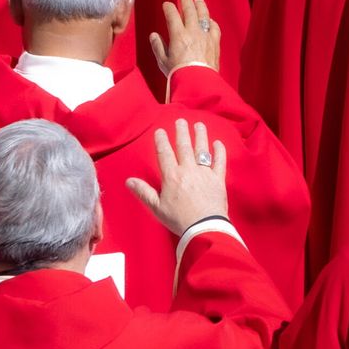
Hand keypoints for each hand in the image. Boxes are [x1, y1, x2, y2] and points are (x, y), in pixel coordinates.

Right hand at [125, 119, 228, 235]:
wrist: (204, 227)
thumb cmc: (178, 219)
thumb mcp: (156, 207)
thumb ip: (144, 192)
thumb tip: (129, 181)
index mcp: (172, 177)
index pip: (165, 154)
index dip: (161, 141)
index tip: (160, 131)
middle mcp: (188, 170)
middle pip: (184, 147)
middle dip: (181, 132)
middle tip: (180, 121)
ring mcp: (205, 173)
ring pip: (202, 150)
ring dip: (200, 136)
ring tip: (199, 125)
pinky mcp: (218, 179)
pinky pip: (220, 161)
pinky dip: (219, 151)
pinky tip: (218, 143)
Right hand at [149, 0, 220, 75]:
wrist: (198, 81)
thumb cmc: (178, 73)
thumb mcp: (162, 61)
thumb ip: (158, 46)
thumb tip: (154, 35)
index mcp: (178, 35)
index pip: (172, 15)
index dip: (169, 8)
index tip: (167, 4)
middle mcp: (193, 32)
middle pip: (190, 11)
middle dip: (186, 1)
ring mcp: (206, 36)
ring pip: (204, 16)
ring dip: (201, 6)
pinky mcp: (215, 43)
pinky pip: (215, 28)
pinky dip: (212, 22)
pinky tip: (210, 19)